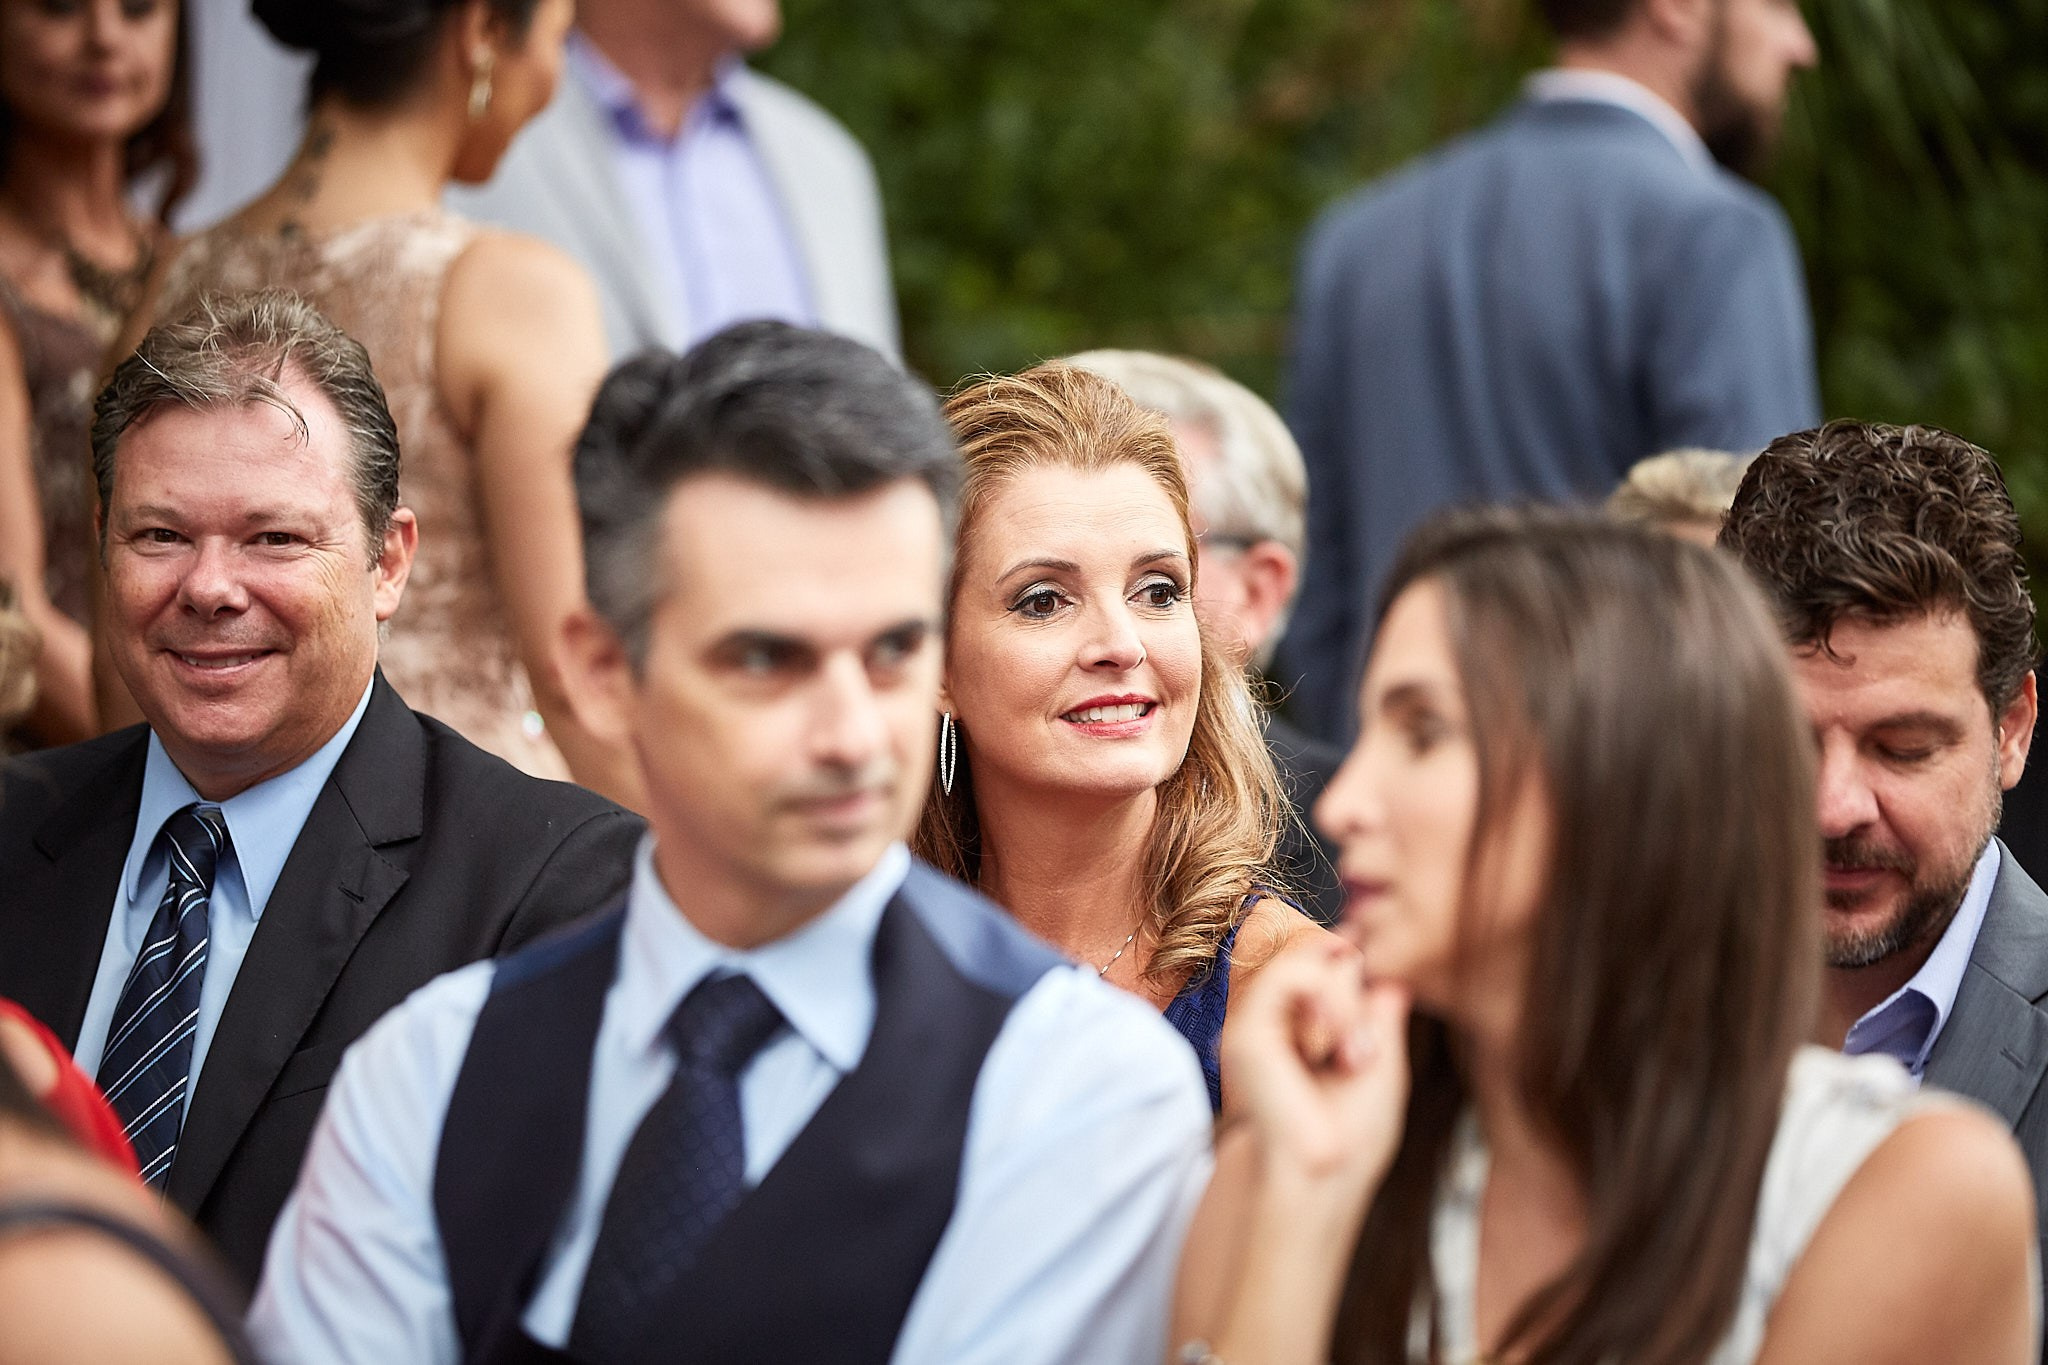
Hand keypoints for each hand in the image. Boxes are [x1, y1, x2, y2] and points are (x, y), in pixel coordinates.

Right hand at [1220, 937, 1409, 1197]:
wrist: (1319, 1181)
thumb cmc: (1351, 1139)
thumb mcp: (1383, 1062)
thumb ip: (1380, 1011)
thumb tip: (1389, 973)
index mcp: (1306, 1027)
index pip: (1332, 961)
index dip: (1359, 975)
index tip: (1373, 1025)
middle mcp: (1278, 1019)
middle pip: (1325, 948)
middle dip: (1357, 988)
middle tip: (1360, 1053)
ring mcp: (1258, 1021)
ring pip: (1309, 953)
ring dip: (1344, 1001)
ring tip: (1350, 1055)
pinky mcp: (1244, 1028)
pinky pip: (1292, 972)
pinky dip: (1325, 999)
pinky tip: (1330, 1045)